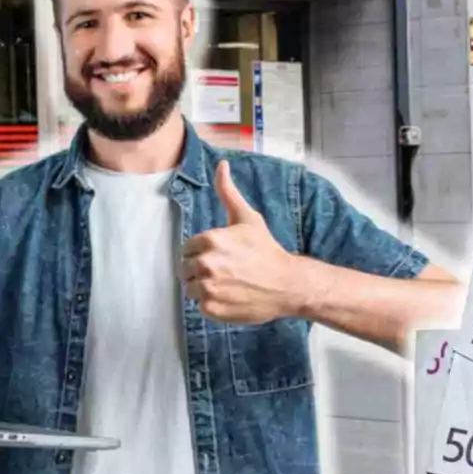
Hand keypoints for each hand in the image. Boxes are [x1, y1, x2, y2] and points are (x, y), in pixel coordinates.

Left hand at [181, 161, 302, 323]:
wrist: (287, 284)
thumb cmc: (266, 250)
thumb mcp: (247, 218)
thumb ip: (228, 192)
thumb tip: (221, 164)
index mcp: (211, 240)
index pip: (187, 248)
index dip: (202, 251)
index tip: (221, 255)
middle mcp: (206, 264)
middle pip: (185, 268)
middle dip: (200, 269)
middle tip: (225, 270)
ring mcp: (209, 288)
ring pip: (190, 288)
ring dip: (204, 287)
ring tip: (227, 284)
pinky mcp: (212, 309)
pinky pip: (200, 306)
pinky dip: (212, 304)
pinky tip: (229, 296)